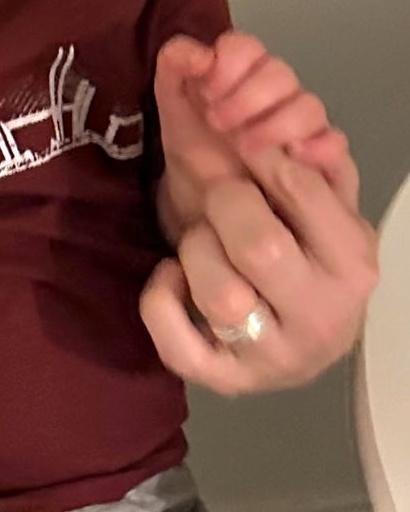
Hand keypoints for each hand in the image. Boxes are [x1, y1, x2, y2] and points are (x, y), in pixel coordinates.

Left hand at [141, 142, 377, 395]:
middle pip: (259, 245)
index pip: (302, 189)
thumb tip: (301, 131)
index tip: (249, 149)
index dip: (263, 157)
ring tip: (207, 241)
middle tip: (225, 198)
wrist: (302, 335)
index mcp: (353, 267)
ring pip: (216, 291)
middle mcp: (321, 321)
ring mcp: (272, 359)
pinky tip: (174, 276)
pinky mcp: (222, 380)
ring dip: (196, 248)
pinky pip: (173, 339)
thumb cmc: (308, 256)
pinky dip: (160, 299)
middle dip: (226, 203)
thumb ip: (318, 164)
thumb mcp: (327, 206)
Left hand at [155, 32, 352, 229]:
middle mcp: (277, 94)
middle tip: (218, 122)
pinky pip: (336, 144)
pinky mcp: (322, 159)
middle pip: (281, 74)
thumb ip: (174, 65)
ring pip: (309, 106)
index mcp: (242, 73)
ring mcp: (302, 126)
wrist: (205, 205)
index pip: (248, 47)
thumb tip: (198, 53)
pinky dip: (320, 146)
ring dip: (276, 123)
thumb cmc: (195, 150)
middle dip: (247, 96)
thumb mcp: (172, 105)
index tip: (207, 90)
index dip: (230, 62)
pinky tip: (294, 156)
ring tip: (245, 148)